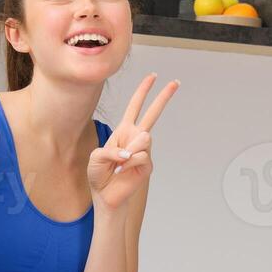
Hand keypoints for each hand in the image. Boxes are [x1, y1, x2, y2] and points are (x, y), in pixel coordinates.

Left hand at [88, 73, 179, 210]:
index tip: (152, 76)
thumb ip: (111, 150)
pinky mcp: (147, 165)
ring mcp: (143, 151)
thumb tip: (132, 151)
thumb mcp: (96, 157)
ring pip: (144, 138)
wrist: (105, 195)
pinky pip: (140, 156)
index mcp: (123, 131)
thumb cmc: (99, 175)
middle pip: (153, 113)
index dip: (143, 91)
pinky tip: (121, 171)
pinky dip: (127, 163)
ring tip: (118, 164)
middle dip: (164, 97)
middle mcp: (135, 138)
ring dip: (128, 151)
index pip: (135, 107)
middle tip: (176, 82)